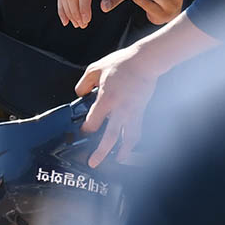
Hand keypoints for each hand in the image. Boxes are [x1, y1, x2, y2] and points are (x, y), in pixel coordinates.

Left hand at [74, 44, 159, 166]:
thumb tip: (79, 94)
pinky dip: (132, 140)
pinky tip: (129, 145)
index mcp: (107, 98)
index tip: (83, 131)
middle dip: (101, 152)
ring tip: (118, 160)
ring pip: (128, 138)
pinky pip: (137, 130)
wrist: (145, 62)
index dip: (86, 129)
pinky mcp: (141, 112)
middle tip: (93, 162)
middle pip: (110, 136)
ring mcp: (132, 112)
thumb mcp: (96, 68)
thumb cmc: (122, 64)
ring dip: (123, 151)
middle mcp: (120, 109)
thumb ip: (84, 83)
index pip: (93, 121)